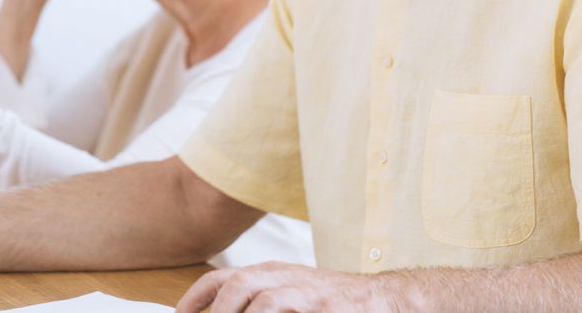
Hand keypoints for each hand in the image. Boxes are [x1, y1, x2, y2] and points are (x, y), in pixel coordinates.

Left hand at [176, 262, 403, 312]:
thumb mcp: (289, 289)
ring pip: (264, 302)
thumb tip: (216, 310)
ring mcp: (308, 295)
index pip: (224, 278)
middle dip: (222, 311)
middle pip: (240, 286)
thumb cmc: (331, 299)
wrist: (384, 299)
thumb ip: (255, 297)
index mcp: (272, 272)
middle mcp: (286, 279)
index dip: (197, 297)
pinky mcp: (327, 309)